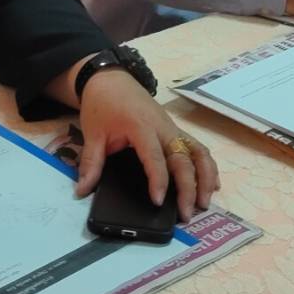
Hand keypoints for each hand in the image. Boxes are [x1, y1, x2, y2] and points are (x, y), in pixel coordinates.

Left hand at [74, 71, 218, 221]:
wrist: (111, 80)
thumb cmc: (102, 105)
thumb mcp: (92, 133)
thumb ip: (91, 163)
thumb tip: (82, 191)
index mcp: (141, 126)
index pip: (154, 156)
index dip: (158, 180)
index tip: (158, 201)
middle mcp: (163, 128)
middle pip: (183, 158)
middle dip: (189, 187)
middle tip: (186, 214)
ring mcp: (173, 129)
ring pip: (198, 152)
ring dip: (205, 177)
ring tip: (205, 203)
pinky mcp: (176, 131)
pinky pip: (197, 148)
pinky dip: (208, 166)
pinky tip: (211, 185)